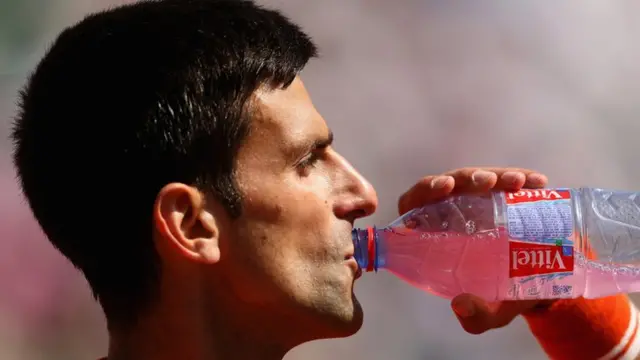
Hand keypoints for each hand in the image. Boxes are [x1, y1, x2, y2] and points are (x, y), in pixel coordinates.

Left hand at [397, 167, 550, 333]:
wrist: (543, 285)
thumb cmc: (504, 295)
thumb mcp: (492, 311)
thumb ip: (477, 316)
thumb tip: (460, 305)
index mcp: (436, 235)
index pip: (416, 204)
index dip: (424, 191)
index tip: (445, 187)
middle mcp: (454, 212)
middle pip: (449, 184)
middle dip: (466, 178)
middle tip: (487, 182)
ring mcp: (479, 199)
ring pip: (478, 177)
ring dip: (496, 174)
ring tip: (517, 182)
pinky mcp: (505, 193)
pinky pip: (507, 178)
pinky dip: (520, 176)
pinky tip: (537, 182)